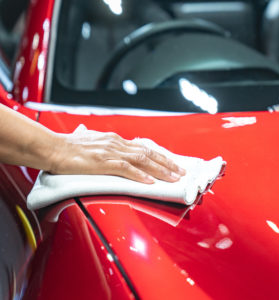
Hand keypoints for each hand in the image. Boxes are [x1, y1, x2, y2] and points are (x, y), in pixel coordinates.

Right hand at [50, 130, 185, 183]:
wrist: (53, 148)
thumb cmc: (71, 147)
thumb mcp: (94, 143)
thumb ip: (106, 147)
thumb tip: (114, 150)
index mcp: (115, 140)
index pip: (143, 148)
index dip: (159, 156)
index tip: (171, 163)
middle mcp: (116, 144)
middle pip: (147, 153)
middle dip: (166, 163)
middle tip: (180, 171)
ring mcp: (110, 152)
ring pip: (141, 161)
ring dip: (159, 170)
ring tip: (173, 177)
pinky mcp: (102, 162)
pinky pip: (125, 169)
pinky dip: (139, 176)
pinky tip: (149, 182)